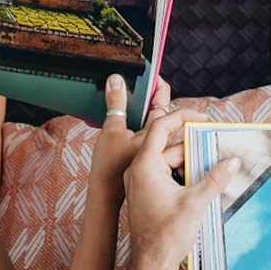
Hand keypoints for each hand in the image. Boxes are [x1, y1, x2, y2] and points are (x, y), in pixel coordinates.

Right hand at [90, 75, 173, 193]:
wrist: (107, 196)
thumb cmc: (110, 167)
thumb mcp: (112, 131)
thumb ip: (115, 104)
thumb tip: (116, 79)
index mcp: (155, 131)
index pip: (164, 100)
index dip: (159, 84)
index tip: (153, 73)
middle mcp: (158, 140)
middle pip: (161, 110)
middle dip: (153, 95)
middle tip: (142, 81)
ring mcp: (153, 149)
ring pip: (154, 124)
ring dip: (145, 110)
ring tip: (132, 96)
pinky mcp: (146, 158)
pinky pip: (147, 136)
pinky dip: (139, 126)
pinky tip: (127, 121)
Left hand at [122, 107, 237, 269]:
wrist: (152, 264)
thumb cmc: (165, 236)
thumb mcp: (196, 203)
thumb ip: (215, 179)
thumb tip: (233, 162)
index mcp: (144, 167)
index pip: (160, 127)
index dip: (182, 116)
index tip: (202, 117)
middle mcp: (139, 171)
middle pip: (169, 146)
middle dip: (193, 148)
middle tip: (215, 152)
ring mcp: (141, 182)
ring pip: (169, 161)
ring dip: (190, 164)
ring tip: (209, 173)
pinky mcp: (147, 193)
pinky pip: (166, 174)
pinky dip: (182, 175)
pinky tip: (198, 185)